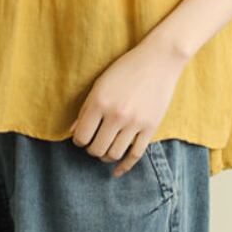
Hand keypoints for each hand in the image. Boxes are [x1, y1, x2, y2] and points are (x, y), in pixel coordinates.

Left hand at [69, 35, 187, 177]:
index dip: (79, 140)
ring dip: (106, 156)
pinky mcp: (150, 127)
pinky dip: (125, 166)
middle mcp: (116, 114)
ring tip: (105, 150)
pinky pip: (135, 155)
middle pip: (97, 149)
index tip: (82, 137)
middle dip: (92, 150)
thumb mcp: (101, 83)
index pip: (81, 136)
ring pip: (114, 154)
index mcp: (99, 101)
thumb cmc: (126, 68)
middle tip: (94, 143)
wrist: (158, 60)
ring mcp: (134, 122)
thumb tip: (73, 132)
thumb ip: (86, 108)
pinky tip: (118, 171)